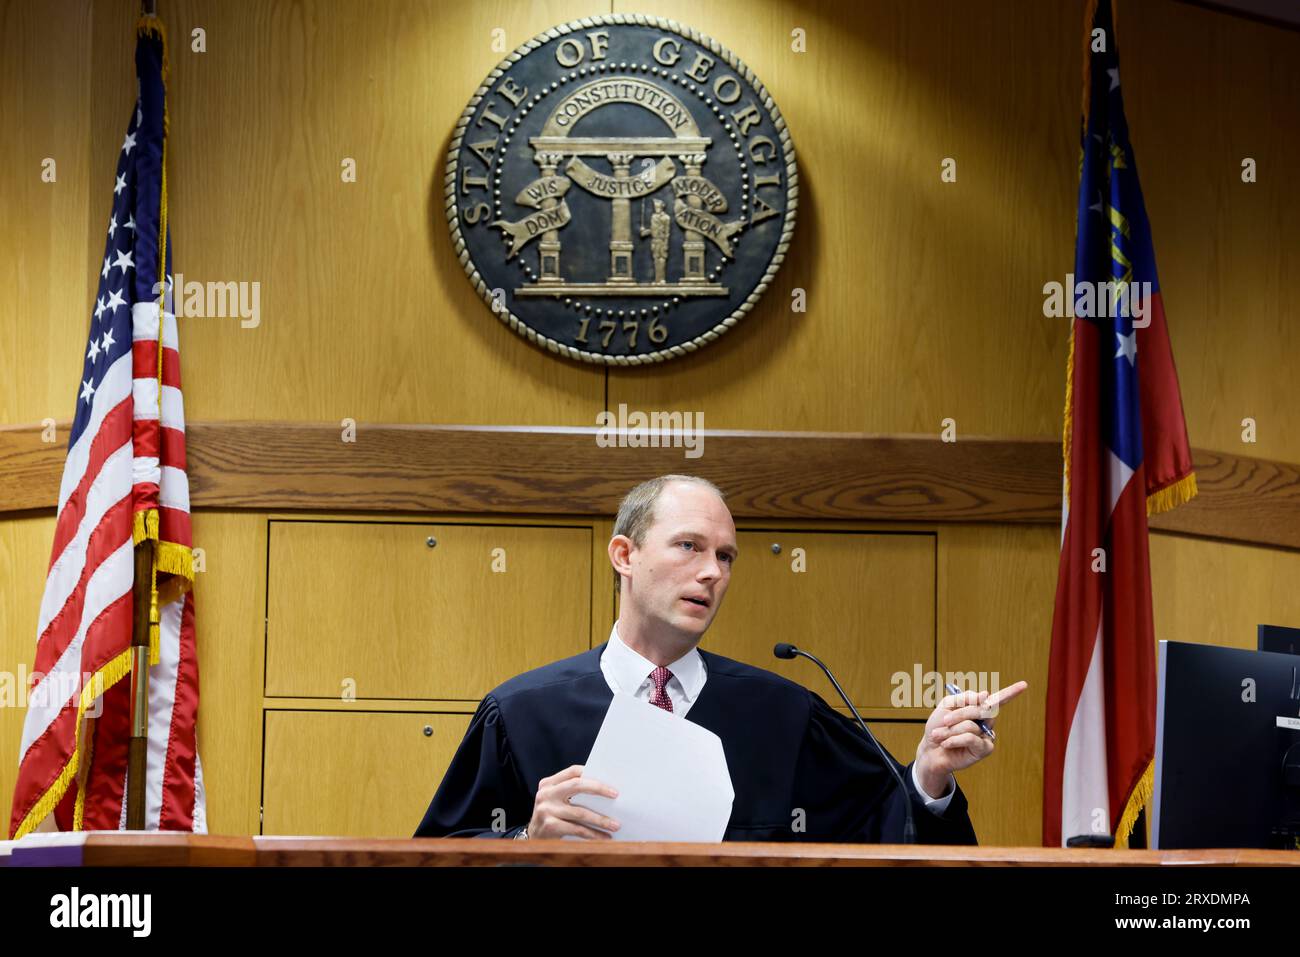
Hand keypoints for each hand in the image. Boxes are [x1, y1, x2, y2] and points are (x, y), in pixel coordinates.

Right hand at [527, 765, 620, 839]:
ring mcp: (546, 809)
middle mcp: (545, 794)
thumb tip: (605, 791)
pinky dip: (593, 834)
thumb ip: (572, 792)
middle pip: (576, 786)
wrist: (533, 838)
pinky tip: (604, 837)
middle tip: (615, 795)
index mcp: (548, 783)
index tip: (608, 780)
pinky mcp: (549, 826)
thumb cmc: (552, 816)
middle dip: (599, 789)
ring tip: (615, 825)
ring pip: (580, 812)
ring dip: (601, 820)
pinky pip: (577, 829)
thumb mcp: (557, 800)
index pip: (573, 771)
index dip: (592, 773)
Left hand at [914, 680, 1027, 795]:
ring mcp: (987, 735)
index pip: (997, 699)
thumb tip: (986, 695)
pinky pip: (971, 738)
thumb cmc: (939, 727)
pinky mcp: (985, 749)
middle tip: (944, 721)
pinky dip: (955, 739)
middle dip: (959, 714)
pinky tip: (946, 744)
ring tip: (941, 735)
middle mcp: (986, 721)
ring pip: (972, 725)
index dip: (1011, 692)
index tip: (1024, 684)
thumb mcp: (947, 706)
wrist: (929, 749)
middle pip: (982, 709)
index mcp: (978, 708)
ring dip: (951, 730)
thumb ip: (964, 698)